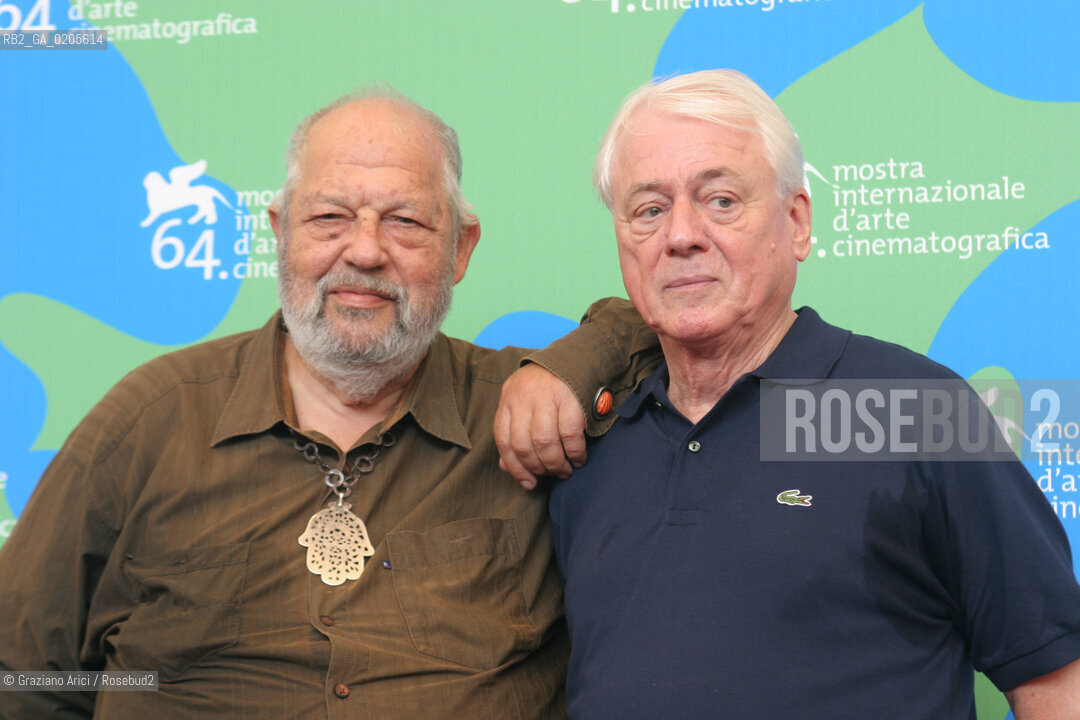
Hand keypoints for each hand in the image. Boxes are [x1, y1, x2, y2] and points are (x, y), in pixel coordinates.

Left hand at [494, 364, 586, 488]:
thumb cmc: (549, 387)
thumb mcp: (524, 404)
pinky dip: (574, 452)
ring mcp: (546, 395)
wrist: (578, 357)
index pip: (503, 440)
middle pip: (523, 444)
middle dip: (538, 467)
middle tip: (551, 475)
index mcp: (508, 398)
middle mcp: (523, 396)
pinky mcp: (570, 396)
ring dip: (556, 463)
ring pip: (544, 442)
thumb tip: (507, 467)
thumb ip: (514, 433)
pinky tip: (578, 458)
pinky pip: (569, 434)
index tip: (529, 482)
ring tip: (565, 470)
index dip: (515, 467)